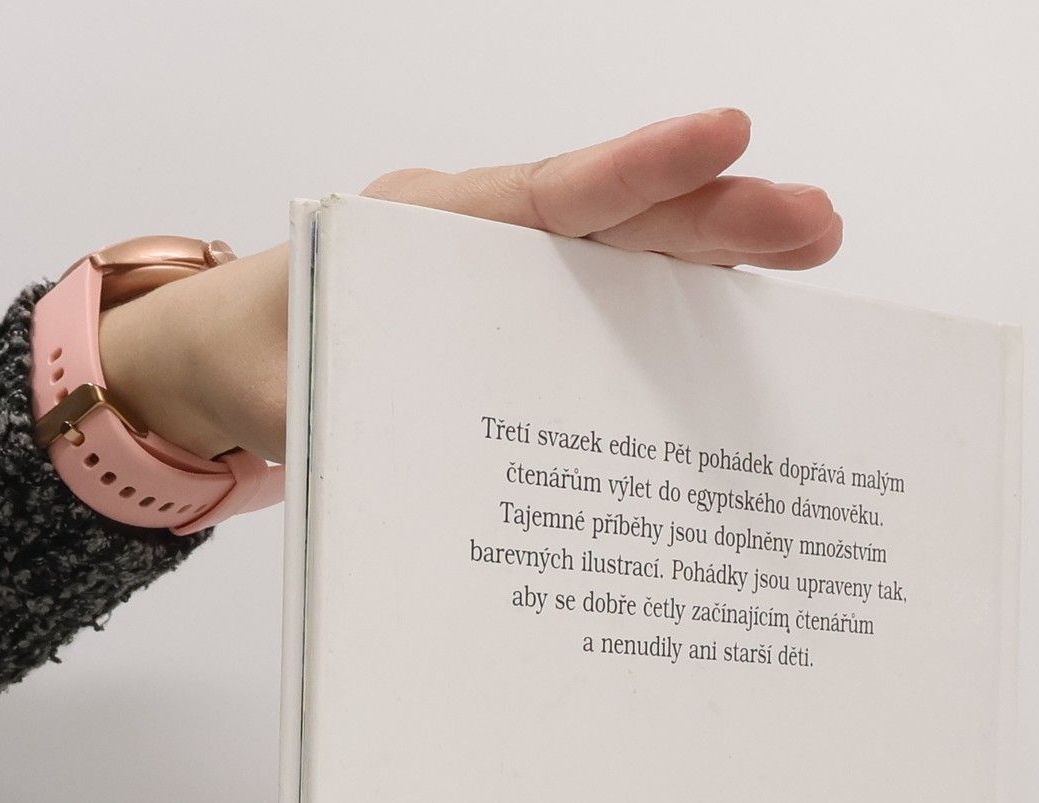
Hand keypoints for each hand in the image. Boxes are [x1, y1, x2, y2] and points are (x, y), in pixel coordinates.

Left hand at [97, 110, 839, 468]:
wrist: (222, 363)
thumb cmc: (252, 357)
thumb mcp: (278, 384)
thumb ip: (332, 399)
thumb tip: (399, 425)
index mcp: (423, 232)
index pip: (549, 197)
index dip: (640, 172)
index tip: (726, 140)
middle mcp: (479, 241)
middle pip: (614, 221)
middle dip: (718, 216)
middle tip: (816, 221)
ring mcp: (507, 279)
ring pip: (625, 259)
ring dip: (715, 258)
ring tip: (809, 250)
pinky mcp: (519, 323)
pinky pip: (606, 310)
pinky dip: (672, 309)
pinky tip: (739, 325)